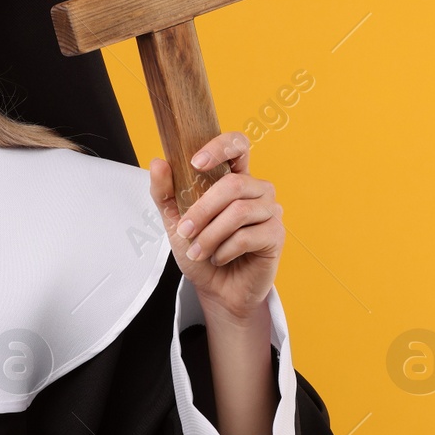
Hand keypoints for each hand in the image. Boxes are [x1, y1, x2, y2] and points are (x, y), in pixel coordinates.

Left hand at [149, 131, 283, 321]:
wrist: (215, 289)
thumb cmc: (200, 251)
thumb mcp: (173, 221)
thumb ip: (164, 192)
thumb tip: (159, 162)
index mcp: (233, 178)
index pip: (238, 145)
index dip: (220, 147)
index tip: (196, 162)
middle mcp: (256, 190)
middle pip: (233, 185)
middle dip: (202, 210)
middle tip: (185, 231)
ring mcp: (269, 211)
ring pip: (239, 212)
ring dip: (210, 235)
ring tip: (198, 251)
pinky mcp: (276, 235)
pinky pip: (248, 236)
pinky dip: (224, 250)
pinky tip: (218, 258)